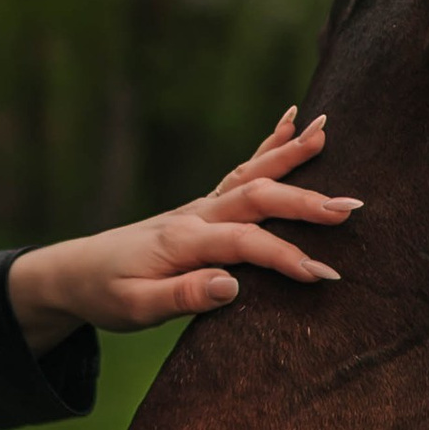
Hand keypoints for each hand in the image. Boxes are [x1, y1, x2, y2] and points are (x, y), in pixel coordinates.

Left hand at [8, 110, 358, 341]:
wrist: (77, 271)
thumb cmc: (107, 294)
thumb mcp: (136, 309)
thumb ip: (183, 296)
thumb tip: (231, 285)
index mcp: (183, 241)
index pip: (244, 244)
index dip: (286, 257)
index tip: (324, 274)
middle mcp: (196, 214)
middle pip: (257, 198)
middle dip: (306, 202)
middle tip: (352, 208)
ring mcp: (201, 205)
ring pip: (252, 173)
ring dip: (291, 154)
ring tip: (328, 131)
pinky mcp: (205, 206)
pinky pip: (242, 170)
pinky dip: (269, 145)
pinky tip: (292, 121)